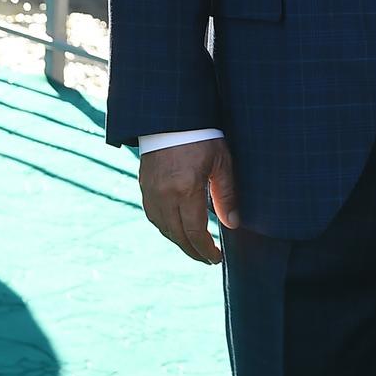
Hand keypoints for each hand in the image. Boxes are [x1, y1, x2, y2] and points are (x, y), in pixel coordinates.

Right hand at [140, 138, 241, 264]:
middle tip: (207, 258)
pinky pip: (153, 216)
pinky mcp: (144, 186)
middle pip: (177, 236)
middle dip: (193, 251)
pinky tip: (177, 228)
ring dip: (179, 241)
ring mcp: (151, 192)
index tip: (216, 258)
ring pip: (163, 228)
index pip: (194, 233)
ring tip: (195, 246)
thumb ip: (226, 195)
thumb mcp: (221, 162)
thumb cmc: (201, 136)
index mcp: (185, 189)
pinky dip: (166, 227)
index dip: (205, 250)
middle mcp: (164, 195)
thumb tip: (232, 224)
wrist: (170, 116)